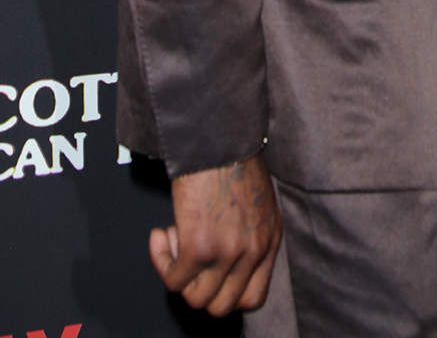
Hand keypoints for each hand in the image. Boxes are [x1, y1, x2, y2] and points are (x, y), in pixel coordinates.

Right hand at [149, 151, 281, 315]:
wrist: (218, 135)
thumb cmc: (233, 157)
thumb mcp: (257, 202)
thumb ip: (249, 235)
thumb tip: (222, 262)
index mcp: (270, 239)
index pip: (253, 298)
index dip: (225, 293)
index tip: (208, 276)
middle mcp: (253, 251)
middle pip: (222, 306)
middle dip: (198, 287)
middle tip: (188, 257)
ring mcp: (227, 252)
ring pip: (195, 299)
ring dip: (178, 273)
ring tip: (175, 238)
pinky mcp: (199, 247)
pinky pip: (173, 279)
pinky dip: (161, 261)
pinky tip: (161, 234)